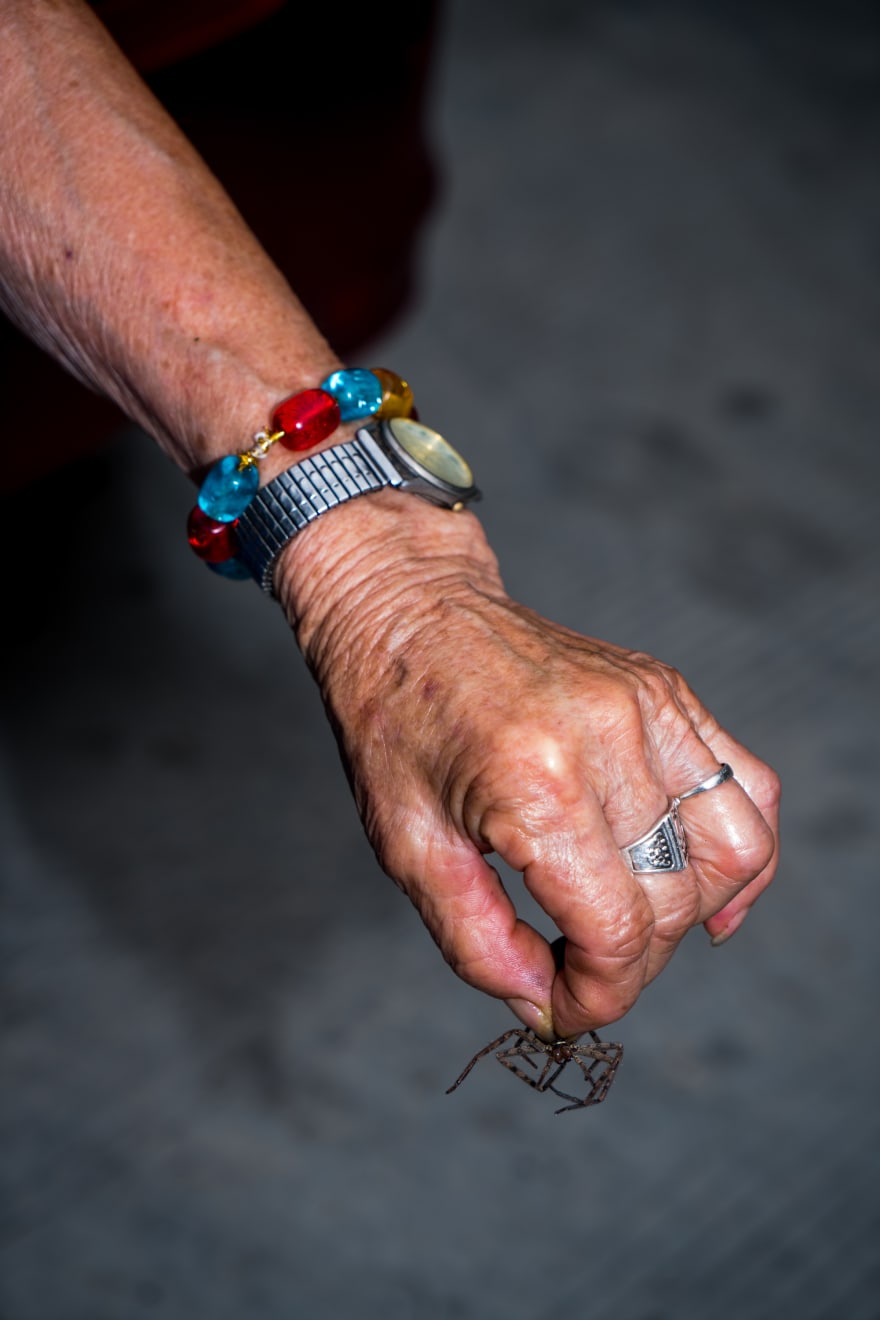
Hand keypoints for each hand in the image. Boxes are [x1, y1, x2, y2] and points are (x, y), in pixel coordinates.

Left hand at [280, 492, 779, 1039]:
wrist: (407, 613)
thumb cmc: (394, 724)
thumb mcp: (407, 848)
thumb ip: (476, 943)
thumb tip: (544, 1005)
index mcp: (536, 784)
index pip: (618, 932)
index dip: (598, 996)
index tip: (564, 1008)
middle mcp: (609, 739)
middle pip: (674, 901)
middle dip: (631, 964)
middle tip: (576, 968)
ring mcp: (649, 706)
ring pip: (735, 849)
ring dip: (693, 913)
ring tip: (635, 927)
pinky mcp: (667, 690)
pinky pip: (748, 785)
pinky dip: (741, 850)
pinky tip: (702, 886)